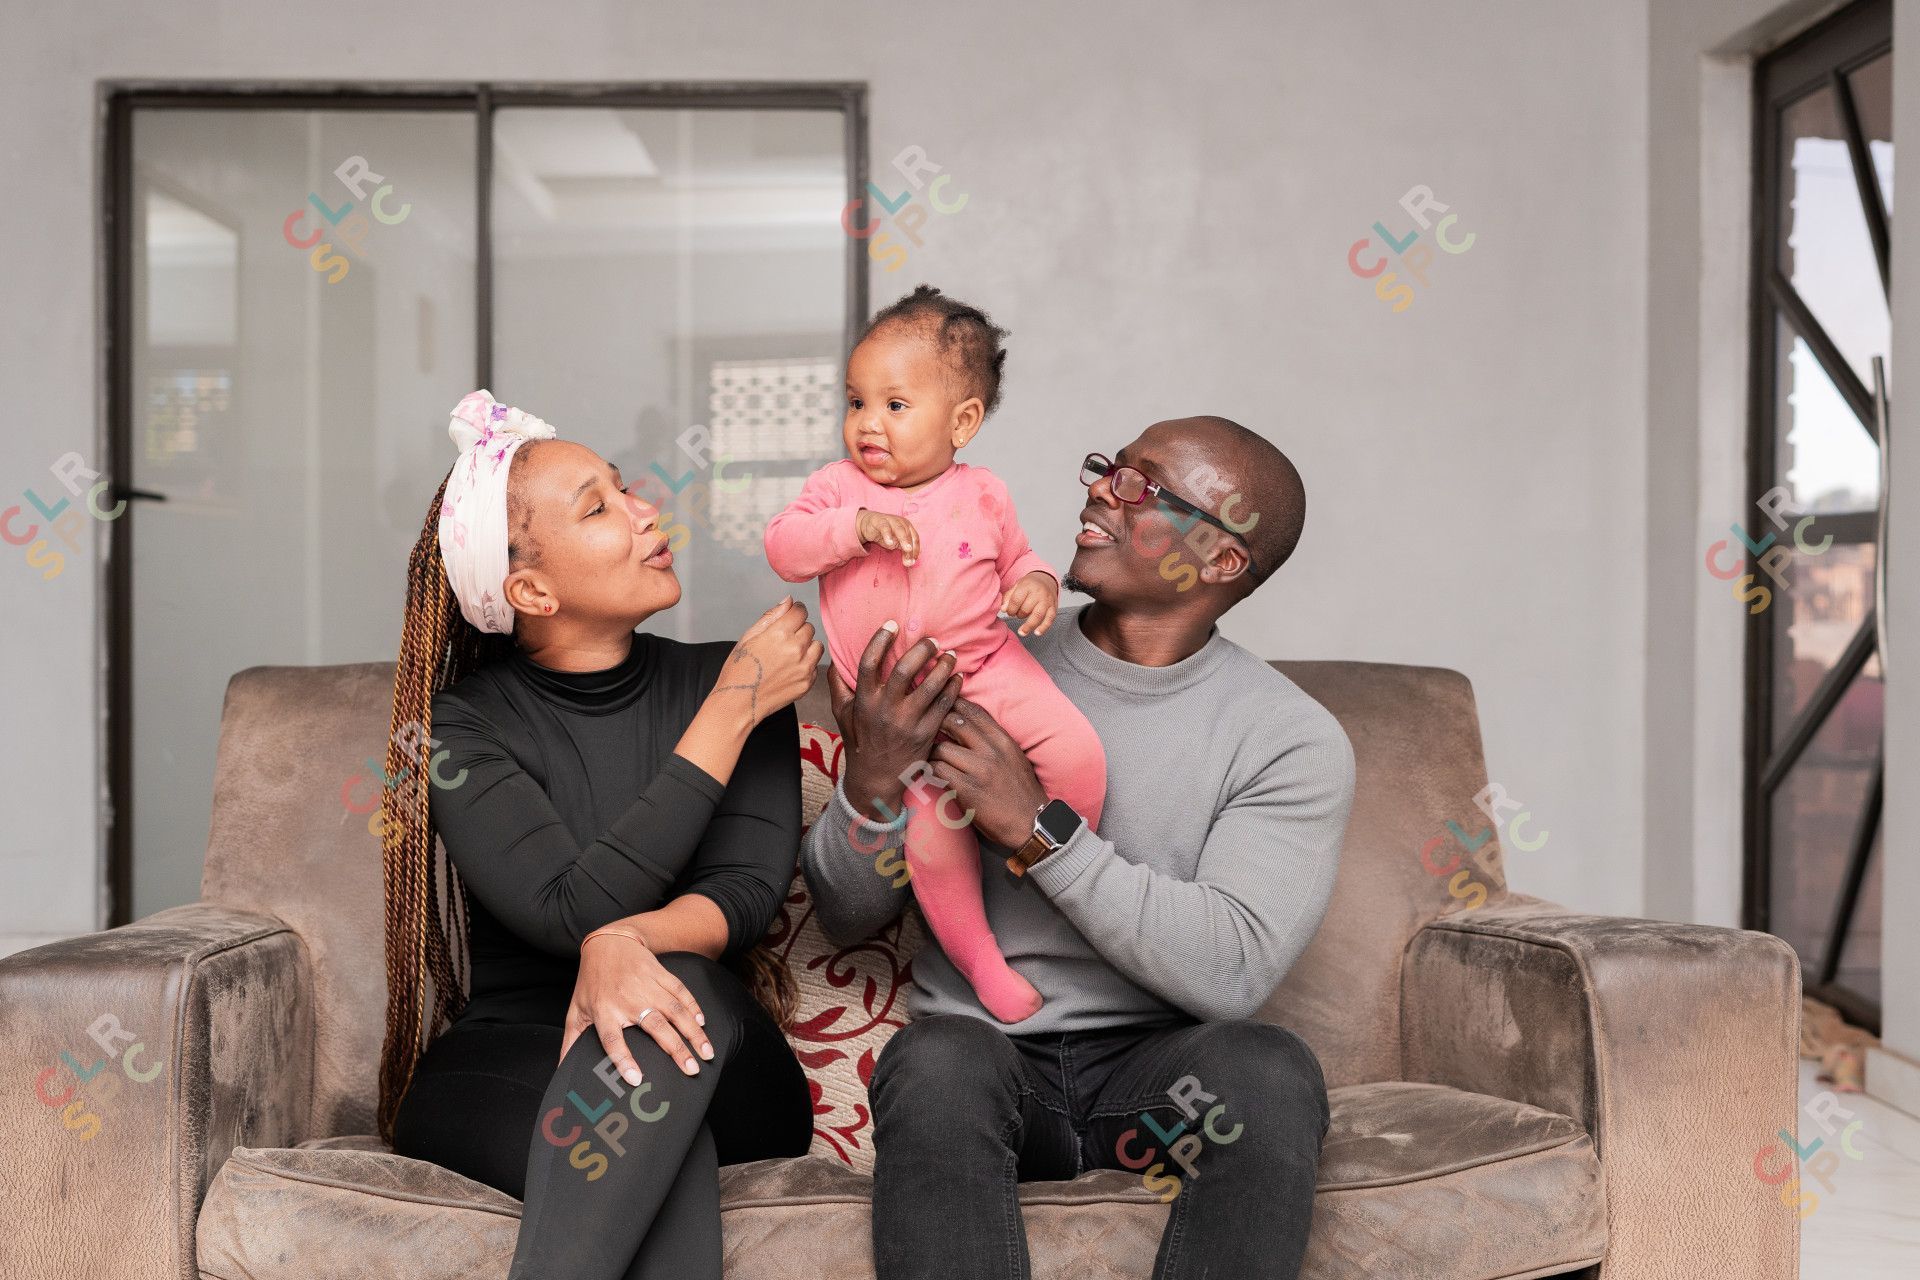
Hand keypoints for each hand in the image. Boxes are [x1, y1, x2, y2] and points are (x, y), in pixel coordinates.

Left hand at [561, 929, 712, 1082]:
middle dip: (677, 1049)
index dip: (623, 1060)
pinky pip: (680, 991)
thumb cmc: (591, 982)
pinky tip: (702, 1023)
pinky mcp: (660, 973)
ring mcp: (646, 984)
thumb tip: (562, 1070)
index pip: (613, 1040)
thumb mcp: (576, 1011)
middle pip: (654, 1026)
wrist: (607, 943)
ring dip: (693, 1032)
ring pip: (674, 1010)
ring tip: (706, 1052)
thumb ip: (570, 1042)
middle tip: (692, 1069)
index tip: (637, 1079)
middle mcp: (626, 998)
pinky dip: (693, 1007)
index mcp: (603, 1012)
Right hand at [717, 597, 825, 726]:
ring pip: (816, 645)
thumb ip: (771, 616)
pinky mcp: (807, 682)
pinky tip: (789, 669)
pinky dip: (806, 664)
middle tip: (782, 641)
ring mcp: (804, 667)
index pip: (800, 611)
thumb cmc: (739, 670)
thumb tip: (788, 600)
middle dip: (798, 629)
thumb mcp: (748, 636)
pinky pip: (815, 665)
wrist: (739, 702)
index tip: (792, 616)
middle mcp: (795, 649)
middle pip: (809, 627)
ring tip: (788, 655)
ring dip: (806, 646)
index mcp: (779, 633)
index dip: (795, 611)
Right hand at [831, 622, 961, 822]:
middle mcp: (885, 710)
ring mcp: (908, 722)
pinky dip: (953, 687)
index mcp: (863, 701)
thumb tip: (835, 659)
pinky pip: (945, 704)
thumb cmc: (860, 742)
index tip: (892, 624)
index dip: (880, 639)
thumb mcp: (842, 715)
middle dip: (922, 649)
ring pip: (931, 685)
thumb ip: (839, 686)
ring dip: (944, 666)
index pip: (868, 663)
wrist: (877, 780)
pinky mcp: (927, 733)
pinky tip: (956, 678)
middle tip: (932, 641)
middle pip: (905, 669)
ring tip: (950, 655)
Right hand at [856, 509, 921, 566]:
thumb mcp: (896, 543)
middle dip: (911, 549)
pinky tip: (889, 543)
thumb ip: (905, 549)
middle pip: (909, 535)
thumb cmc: (885, 534)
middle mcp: (901, 522)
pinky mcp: (880, 520)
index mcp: (908, 527)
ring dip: (904, 540)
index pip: (915, 539)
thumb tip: (916, 556)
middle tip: (910, 560)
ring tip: (907, 549)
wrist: (868, 525)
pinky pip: (885, 527)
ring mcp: (891, 520)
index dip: (915, 551)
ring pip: (899, 529)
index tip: (912, 562)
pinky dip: (888, 534)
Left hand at [928, 697, 1047, 847]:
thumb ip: (994, 740)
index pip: (973, 711)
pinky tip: (933, 775)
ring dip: (932, 753)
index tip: (942, 707)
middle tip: (928, 732)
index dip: (954, 704)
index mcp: (1003, 740)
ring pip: (941, 748)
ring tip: (931, 759)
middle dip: (937, 724)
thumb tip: (969, 724)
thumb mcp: (1014, 757)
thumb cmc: (1020, 791)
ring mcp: (979, 770)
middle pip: (953, 722)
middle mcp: (991, 751)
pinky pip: (938, 770)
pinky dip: (931, 772)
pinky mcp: (966, 789)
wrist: (1030, 823)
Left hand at [1000, 571, 1058, 636]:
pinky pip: (1050, 619)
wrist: (1046, 580)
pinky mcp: (1054, 607)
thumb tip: (1003, 610)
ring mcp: (1047, 600)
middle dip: (1019, 615)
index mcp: (1027, 585)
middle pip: (1026, 608)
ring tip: (1022, 632)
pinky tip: (1037, 633)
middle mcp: (1038, 592)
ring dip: (1029, 626)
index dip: (1010, 609)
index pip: (1016, 600)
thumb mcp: (1016, 586)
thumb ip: (1008, 597)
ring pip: (1038, 615)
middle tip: (1018, 614)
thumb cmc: (1029, 585)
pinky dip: (1044, 627)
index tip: (1009, 613)